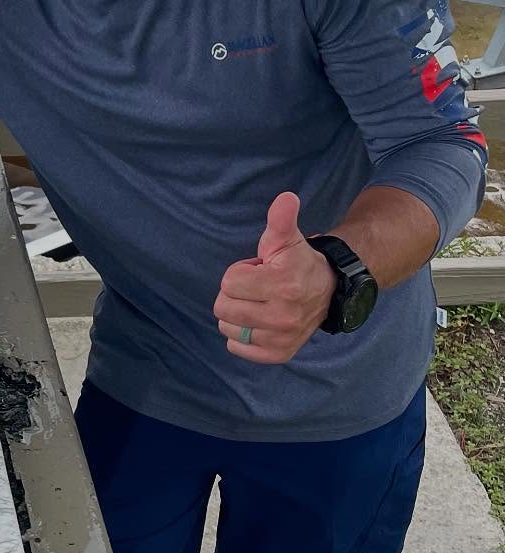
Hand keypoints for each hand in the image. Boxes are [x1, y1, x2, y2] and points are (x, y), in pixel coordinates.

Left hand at [213, 192, 336, 364]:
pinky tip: (258, 323)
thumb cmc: (299, 262)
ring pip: (228, 329)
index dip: (239, 273)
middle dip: (235, 294)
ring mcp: (281, 338)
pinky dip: (242, 337)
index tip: (258, 271)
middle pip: (223, 308)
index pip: (228, 283)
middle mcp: (283, 316)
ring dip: (237, 316)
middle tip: (258, 289)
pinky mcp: (279, 354)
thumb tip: (285, 198)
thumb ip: (281, 219)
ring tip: (260, 304)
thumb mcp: (288, 238)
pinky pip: (237, 348)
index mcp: (283, 285)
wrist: (329, 290)